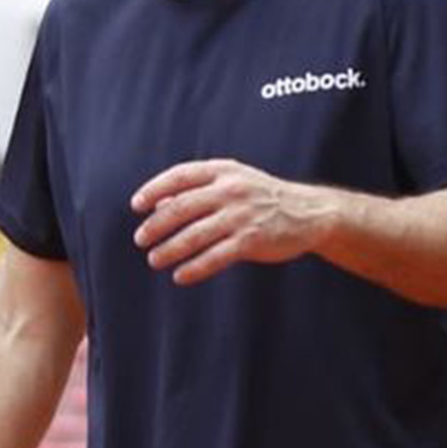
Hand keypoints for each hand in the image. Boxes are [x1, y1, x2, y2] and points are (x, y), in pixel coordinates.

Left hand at [129, 158, 330, 285]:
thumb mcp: (234, 182)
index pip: (180, 176)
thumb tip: (159, 205)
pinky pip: (215, 257)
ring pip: (194, 235)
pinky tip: (180, 276)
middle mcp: (231, 190)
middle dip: (156, 225)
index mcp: (224, 171)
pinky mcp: (251, 240)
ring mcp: (241, 216)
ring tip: (155, 260)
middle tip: (140, 240)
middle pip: (181, 207)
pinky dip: (195, 268)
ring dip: (170, 249)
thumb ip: (199, 191)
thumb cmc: (263, 198)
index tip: (136, 206)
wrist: (309, 213)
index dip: (154, 190)